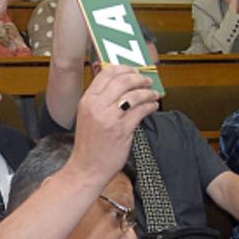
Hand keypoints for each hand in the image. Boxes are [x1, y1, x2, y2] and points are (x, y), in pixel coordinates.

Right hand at [69, 65, 158, 185]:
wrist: (86, 169)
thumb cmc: (88, 146)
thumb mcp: (87, 117)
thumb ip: (100, 100)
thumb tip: (121, 85)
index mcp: (86, 101)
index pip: (106, 74)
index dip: (124, 69)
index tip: (133, 71)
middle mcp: (96, 107)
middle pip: (122, 80)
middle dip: (139, 78)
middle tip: (146, 81)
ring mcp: (109, 119)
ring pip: (134, 95)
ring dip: (147, 92)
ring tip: (153, 94)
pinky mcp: (121, 131)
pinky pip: (141, 112)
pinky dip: (150, 106)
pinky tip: (153, 106)